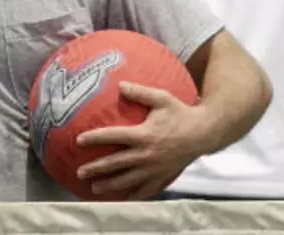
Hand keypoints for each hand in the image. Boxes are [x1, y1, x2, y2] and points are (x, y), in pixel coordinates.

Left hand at [75, 81, 208, 200]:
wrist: (205, 133)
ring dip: (109, 184)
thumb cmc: (181, 113)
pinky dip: (133, 195)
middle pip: (115, 163)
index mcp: (143, 135)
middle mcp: (146, 154)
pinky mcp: (164, 177)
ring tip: (94, 188)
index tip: (78, 140)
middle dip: (96, 168)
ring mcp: (155, 169)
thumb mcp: (162, 98)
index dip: (94, 138)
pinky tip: (123, 198)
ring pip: (127, 180)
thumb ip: (140, 92)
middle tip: (79, 172)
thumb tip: (119, 84)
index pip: (113, 136)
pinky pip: (146, 190)